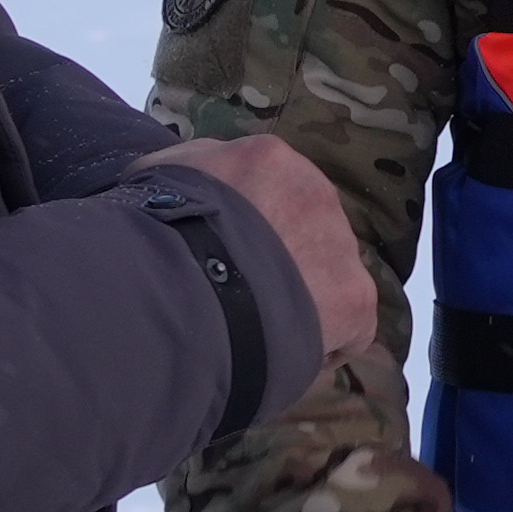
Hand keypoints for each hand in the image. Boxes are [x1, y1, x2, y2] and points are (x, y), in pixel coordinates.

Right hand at [148, 132, 377, 365]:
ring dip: (300, 297)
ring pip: (326, 275)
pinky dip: (319, 344)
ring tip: (259, 325)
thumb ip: (193, 169)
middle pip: (305, 228)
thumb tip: (206, 175)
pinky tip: (282, 351)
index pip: (270, 187)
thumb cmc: (162, 227)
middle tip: (243, 288)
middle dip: (280, 257)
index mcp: (271, 160)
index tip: (227, 248)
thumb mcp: (156, 172)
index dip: (249, 222)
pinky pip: (347, 327)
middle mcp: (317, 194)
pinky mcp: (355, 300)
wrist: (187, 284)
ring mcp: (340, 247)